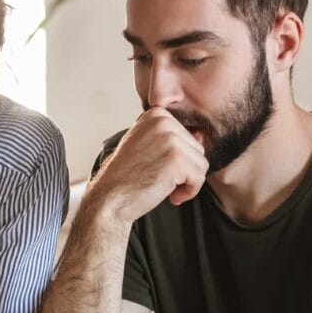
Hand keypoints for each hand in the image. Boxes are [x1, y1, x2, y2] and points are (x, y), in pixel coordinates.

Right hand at [88, 108, 208, 224]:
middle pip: (197, 149)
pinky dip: (189, 192)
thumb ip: (171, 138)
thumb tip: (202, 135)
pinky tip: (170, 195)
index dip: (176, 160)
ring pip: (201, 164)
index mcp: (156, 114)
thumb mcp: (148, 146)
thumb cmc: (128, 176)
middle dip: (183, 171)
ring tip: (164, 187)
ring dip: (187, 182)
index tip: (156, 167)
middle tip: (159, 179)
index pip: (187, 137)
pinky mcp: (176, 159)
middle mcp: (163, 121)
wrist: (110, 198)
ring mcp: (170, 139)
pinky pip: (200, 178)